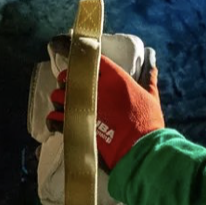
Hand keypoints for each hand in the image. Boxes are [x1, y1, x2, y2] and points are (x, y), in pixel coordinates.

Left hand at [47, 56, 163, 169]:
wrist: (140, 149)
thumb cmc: (148, 123)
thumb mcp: (151, 97)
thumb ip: (149, 79)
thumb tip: (152, 65)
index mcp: (115, 78)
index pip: (93, 58)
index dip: (81, 55)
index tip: (74, 55)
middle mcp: (96, 89)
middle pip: (70, 76)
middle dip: (66, 80)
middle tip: (68, 86)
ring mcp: (84, 107)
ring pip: (58, 96)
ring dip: (60, 100)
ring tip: (64, 106)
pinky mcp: (76, 125)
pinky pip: (54, 118)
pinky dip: (53, 120)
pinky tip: (57, 122)